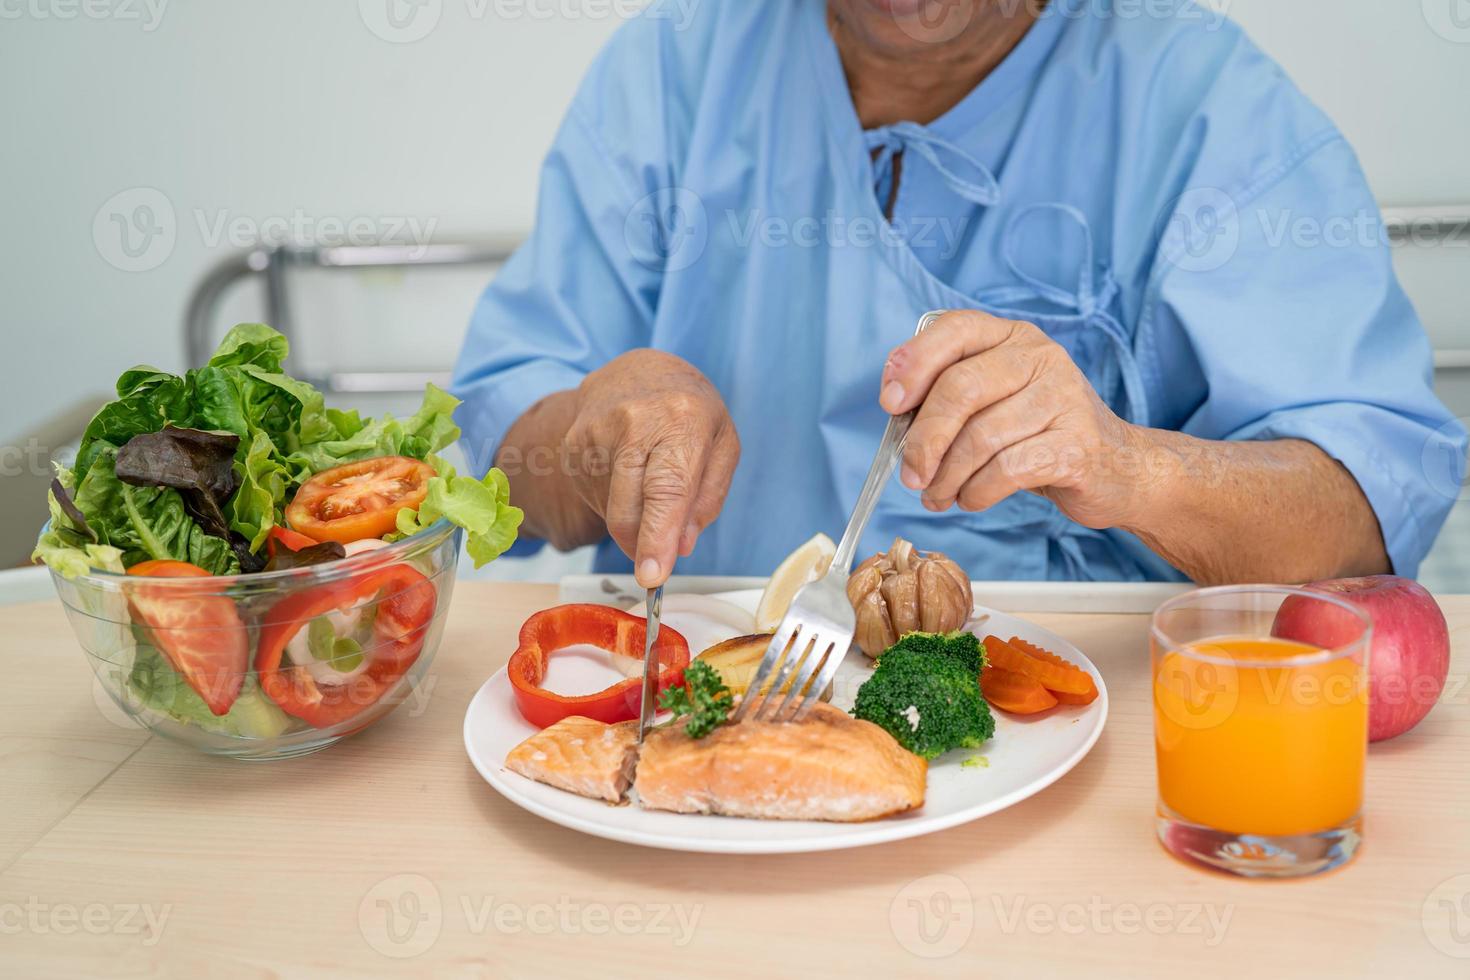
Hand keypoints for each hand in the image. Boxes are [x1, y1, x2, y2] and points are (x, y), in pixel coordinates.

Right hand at [564, 349, 739, 585]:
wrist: (636, 370)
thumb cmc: (688, 409)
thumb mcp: (722, 444)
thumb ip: (708, 498)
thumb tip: (681, 546)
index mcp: (681, 419)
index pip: (667, 489)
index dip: (659, 537)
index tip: (653, 575)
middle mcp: (633, 422)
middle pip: (630, 508)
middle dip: (642, 548)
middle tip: (656, 566)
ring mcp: (594, 433)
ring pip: (612, 511)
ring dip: (635, 522)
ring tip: (651, 488)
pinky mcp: (573, 446)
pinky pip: (597, 500)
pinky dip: (618, 505)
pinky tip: (629, 479)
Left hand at [879, 310, 1145, 529]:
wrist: (1115, 467)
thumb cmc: (1037, 433)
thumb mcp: (993, 401)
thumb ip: (947, 394)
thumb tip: (894, 403)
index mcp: (1012, 337)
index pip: (955, 330)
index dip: (914, 364)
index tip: (891, 404)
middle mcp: (1040, 357)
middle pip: (960, 389)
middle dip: (923, 439)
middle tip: (911, 474)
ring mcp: (1063, 398)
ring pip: (980, 437)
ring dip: (946, 476)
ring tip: (937, 495)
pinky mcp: (1076, 444)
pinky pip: (1006, 470)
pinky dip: (976, 492)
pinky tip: (970, 498)